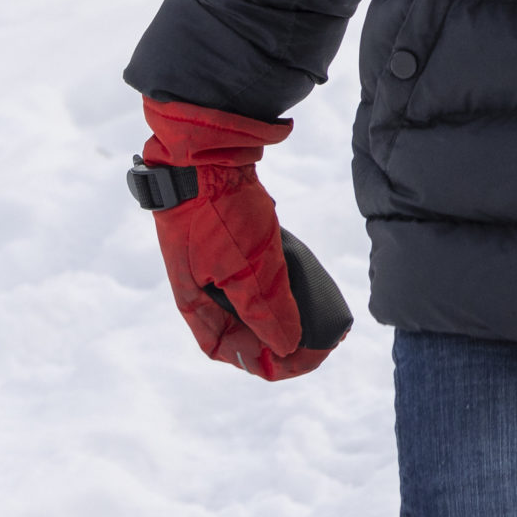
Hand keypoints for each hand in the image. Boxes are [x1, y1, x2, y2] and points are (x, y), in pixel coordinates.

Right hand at [132, 99, 353, 377]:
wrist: (205, 154)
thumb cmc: (217, 213)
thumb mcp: (245, 269)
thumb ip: (265, 310)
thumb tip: (289, 347)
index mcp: (194, 302)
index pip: (226, 349)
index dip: (263, 362)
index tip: (302, 358)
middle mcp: (202, 288)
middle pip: (242, 331)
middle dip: (281, 343)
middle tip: (322, 343)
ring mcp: (216, 263)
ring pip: (251, 306)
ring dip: (283, 318)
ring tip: (319, 321)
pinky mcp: (232, 241)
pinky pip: (256, 278)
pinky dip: (280, 290)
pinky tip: (304, 288)